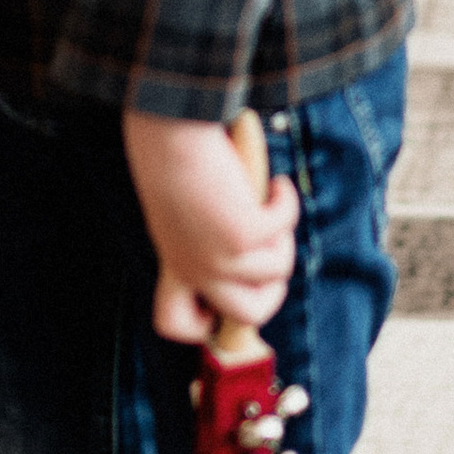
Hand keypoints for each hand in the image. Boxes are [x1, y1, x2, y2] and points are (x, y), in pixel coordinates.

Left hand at [123, 112, 297, 342]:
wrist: (168, 131)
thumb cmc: (170, 159)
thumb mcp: (178, 211)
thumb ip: (199, 237)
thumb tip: (245, 250)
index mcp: (173, 262)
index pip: (173, 322)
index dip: (201, 321)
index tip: (217, 291)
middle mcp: (196, 268)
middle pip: (247, 316)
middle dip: (272, 291)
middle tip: (270, 253)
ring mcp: (221, 257)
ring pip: (277, 274)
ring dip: (283, 238)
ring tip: (269, 205)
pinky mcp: (246, 234)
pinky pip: (285, 227)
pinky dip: (285, 201)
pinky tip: (273, 183)